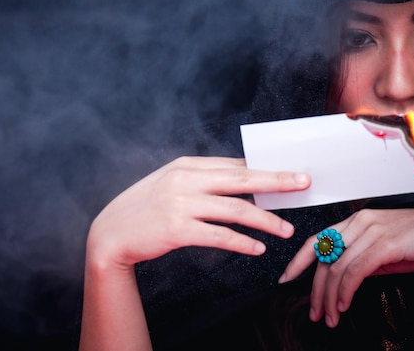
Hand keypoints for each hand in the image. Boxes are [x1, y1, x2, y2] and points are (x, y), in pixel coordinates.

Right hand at [86, 156, 310, 270]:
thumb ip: (203, 179)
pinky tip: (258, 248)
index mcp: (186, 165)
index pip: (235, 165)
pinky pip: (218, 236)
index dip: (266, 169)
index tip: (290, 173)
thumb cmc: (145, 206)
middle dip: (277, 181)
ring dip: (265, 219)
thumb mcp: (171, 182)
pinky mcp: (176, 229)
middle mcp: (185, 180)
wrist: (109, 233)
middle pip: (242, 179)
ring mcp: (180, 204)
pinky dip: (242, 242)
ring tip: (287, 229)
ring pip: (235, 209)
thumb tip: (244, 178)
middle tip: (304, 184)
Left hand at [279, 208, 413, 327]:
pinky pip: (356, 270)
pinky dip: (345, 290)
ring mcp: (372, 231)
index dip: (299, 260)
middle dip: (314, 288)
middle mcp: (360, 222)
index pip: (317, 239)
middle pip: (324, 257)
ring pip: (337, 266)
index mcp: (356, 221)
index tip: (286, 279)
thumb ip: (361, 259)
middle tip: (314, 312)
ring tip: (329, 316)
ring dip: (329, 296)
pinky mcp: (385, 244)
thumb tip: (341, 279)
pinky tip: (343, 305)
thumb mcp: (383, 251)